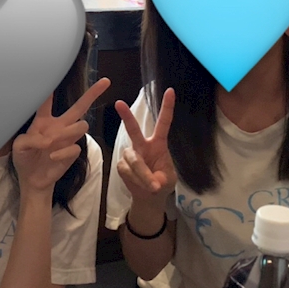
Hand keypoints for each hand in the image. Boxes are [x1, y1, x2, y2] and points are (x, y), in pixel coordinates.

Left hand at [13, 78, 110, 194]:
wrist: (32, 179)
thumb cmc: (24, 159)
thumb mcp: (19, 146)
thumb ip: (31, 139)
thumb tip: (48, 139)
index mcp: (43, 121)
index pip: (47, 103)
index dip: (50, 92)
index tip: (54, 76)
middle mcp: (59, 126)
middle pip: (79, 107)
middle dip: (93, 94)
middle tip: (105, 82)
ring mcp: (67, 138)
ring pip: (82, 125)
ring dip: (68, 133)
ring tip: (52, 143)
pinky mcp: (73, 152)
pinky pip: (75, 146)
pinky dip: (63, 152)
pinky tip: (52, 157)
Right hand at [114, 88, 177, 207]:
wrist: (149, 197)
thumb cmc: (162, 182)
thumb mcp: (167, 180)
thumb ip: (160, 179)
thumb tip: (151, 182)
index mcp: (158, 143)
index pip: (163, 122)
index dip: (167, 107)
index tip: (169, 90)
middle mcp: (142, 145)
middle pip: (133, 129)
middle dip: (126, 116)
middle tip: (119, 103)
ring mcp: (130, 155)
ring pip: (134, 160)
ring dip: (143, 174)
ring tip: (152, 187)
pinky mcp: (121, 165)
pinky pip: (127, 171)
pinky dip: (137, 181)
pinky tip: (140, 185)